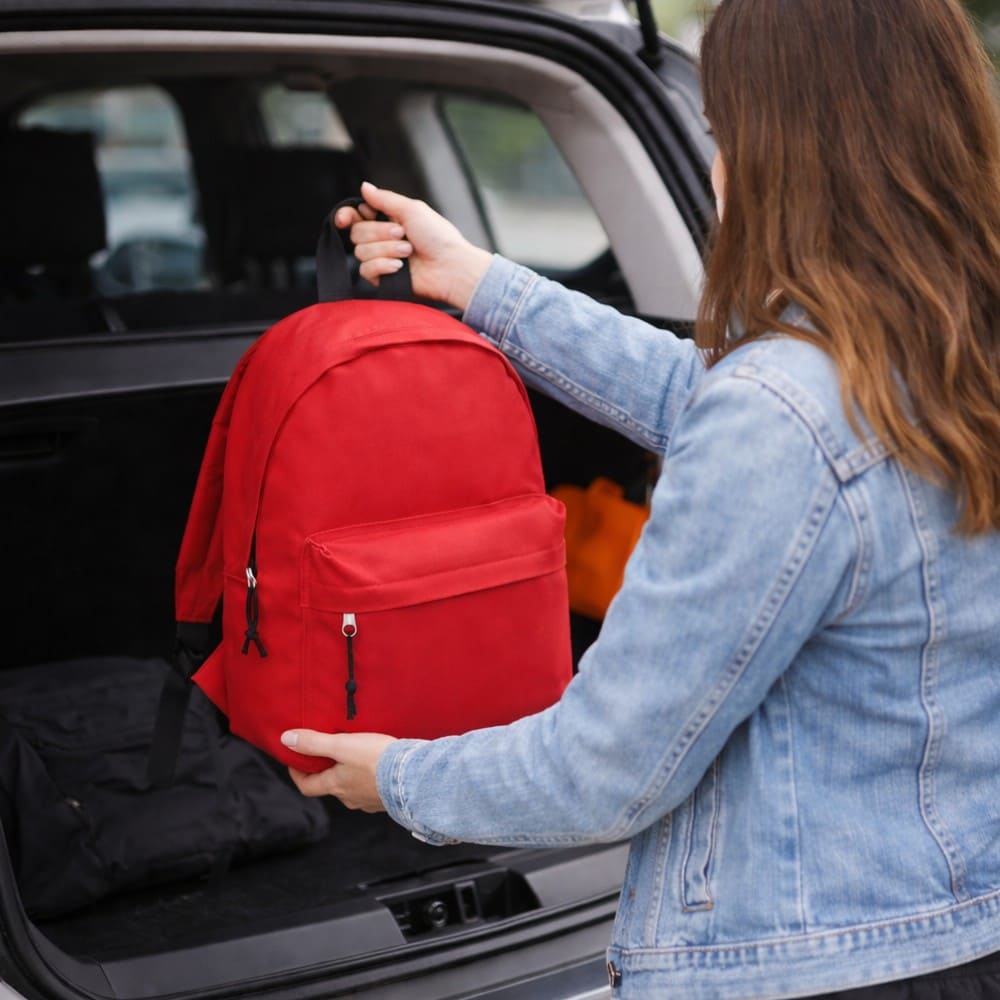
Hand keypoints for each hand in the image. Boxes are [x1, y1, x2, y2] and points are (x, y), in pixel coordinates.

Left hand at [282, 729, 397, 812]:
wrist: (414, 777)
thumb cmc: (376, 760)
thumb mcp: (342, 745)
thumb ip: (314, 743)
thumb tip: (286, 740)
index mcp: (335, 786)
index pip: (307, 786)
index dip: (298, 773)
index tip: (295, 760)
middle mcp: (349, 798)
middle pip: (330, 786)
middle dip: (326, 770)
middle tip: (328, 752)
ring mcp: (369, 801)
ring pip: (352, 788)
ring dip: (349, 775)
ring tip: (356, 755)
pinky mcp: (387, 799)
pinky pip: (372, 789)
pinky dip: (370, 779)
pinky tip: (379, 766)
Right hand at [335, 182, 492, 311]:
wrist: (450, 267)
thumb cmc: (438, 237)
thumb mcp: (412, 209)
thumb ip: (384, 199)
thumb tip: (364, 186)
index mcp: (387, 220)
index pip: (355, 216)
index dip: (346, 216)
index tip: (346, 218)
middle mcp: (382, 239)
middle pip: (356, 233)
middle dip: (379, 233)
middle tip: (402, 234)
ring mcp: (381, 260)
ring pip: (360, 252)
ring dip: (386, 249)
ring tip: (408, 252)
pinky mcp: (383, 279)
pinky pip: (366, 270)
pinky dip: (383, 266)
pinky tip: (400, 267)